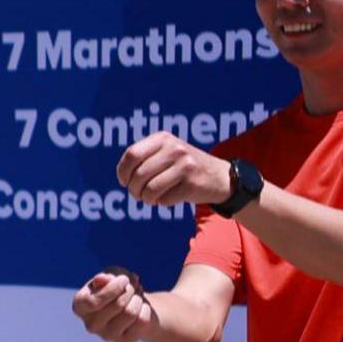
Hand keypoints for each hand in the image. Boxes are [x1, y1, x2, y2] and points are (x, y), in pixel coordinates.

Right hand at [72, 268, 157, 341]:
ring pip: (131, 313)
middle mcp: (90, 325)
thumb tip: (102, 279)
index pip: (93, 302)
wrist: (133, 304)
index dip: (113, 288)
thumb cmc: (117, 287)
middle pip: (118, 304)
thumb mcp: (111, 275)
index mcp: (80, 307)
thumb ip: (106, 275)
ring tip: (137, 295)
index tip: (124, 279)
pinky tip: (141, 307)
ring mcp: (107, 336)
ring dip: (138, 298)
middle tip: (133, 285)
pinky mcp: (125, 341)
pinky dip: (146, 308)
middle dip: (130, 289)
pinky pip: (142, 321)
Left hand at [114, 132, 232, 207]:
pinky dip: (162, 203)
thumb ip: (144, 159)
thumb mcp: (165, 154)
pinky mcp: (191, 183)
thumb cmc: (184, 168)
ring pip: (149, 189)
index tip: (124, 182)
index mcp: (163, 138)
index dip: (123, 172)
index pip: (132, 154)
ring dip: (146, 199)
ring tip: (151, 198)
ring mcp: (185, 165)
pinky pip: (164, 199)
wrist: (219, 177)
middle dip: (134, 190)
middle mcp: (174, 148)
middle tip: (138, 195)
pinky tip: (171, 197)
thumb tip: (123, 177)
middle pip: (138, 175)